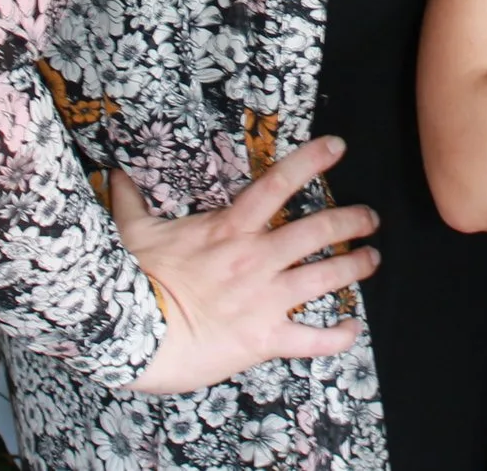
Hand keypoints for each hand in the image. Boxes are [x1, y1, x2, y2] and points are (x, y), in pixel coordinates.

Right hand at [111, 134, 381, 393]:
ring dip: (355, 266)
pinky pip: (312, 339)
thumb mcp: (134, 233)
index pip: (278, 184)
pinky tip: (353, 328)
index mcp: (229, 229)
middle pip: (317, 230)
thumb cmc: (134, 281)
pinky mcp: (265, 339)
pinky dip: (338, 336)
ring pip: (326, 276)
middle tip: (369, 217)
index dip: (311, 161)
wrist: (132, 334)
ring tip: (371, 260)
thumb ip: (130, 202)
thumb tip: (114, 176)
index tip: (338, 147)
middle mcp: (256, 259)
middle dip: (351, 220)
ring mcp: (265, 299)